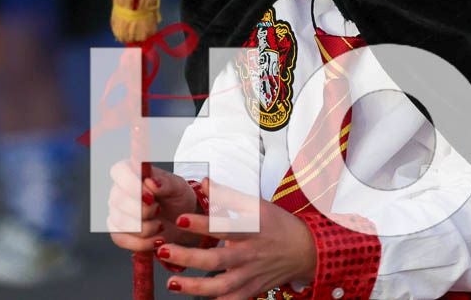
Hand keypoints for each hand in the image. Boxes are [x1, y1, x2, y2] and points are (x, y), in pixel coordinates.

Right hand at [107, 162, 200, 251]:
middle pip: (119, 200)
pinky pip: (121, 239)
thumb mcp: (179, 187)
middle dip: (143, 210)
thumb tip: (151, 182)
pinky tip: (156, 239)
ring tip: (160, 225)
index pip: (119, 171)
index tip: (150, 195)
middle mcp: (119, 190)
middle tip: (159, 209)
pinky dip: (142, 243)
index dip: (131, 184)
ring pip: (120, 222)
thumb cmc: (178, 198)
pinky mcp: (118, 232)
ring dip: (145, 228)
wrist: (181, 221)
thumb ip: (166, 183)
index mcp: (132, 171)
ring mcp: (116, 212)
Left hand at [157, 179, 316, 299]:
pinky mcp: (252, 290)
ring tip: (172, 283)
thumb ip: (228, 195)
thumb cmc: (278, 225)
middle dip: (188, 257)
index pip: (224, 225)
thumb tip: (203, 182)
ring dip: (195, 286)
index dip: (202, 223)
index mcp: (253, 229)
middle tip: (164, 250)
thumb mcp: (257, 205)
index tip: (180, 218)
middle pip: (217, 259)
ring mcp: (251, 276)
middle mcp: (251, 254)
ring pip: (221, 286)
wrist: (306, 250)